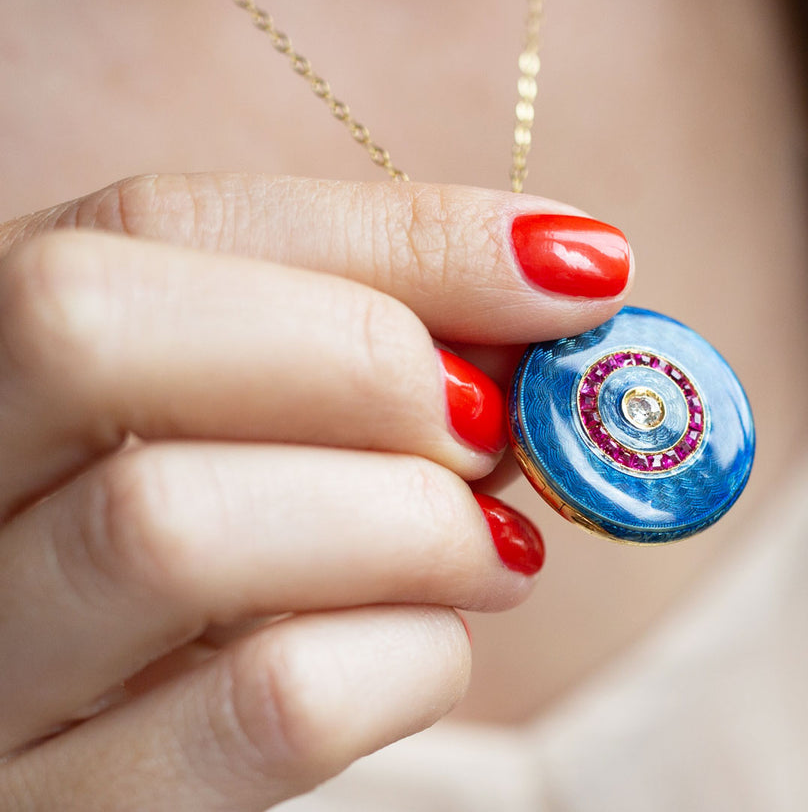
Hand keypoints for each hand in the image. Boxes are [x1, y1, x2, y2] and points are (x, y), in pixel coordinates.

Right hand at [0, 174, 631, 810]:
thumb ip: (376, 321)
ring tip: (493, 544)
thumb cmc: (225, 510)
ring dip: (409, 524)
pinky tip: (436, 644)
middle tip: (490, 423)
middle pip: (97, 336)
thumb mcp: (258, 402)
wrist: (127, 708)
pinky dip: (403, 663)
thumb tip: (573, 271)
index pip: (160, 222)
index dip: (395, 234)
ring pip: (171, 530)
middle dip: (360, 360)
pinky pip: (255, 716)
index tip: (578, 265)